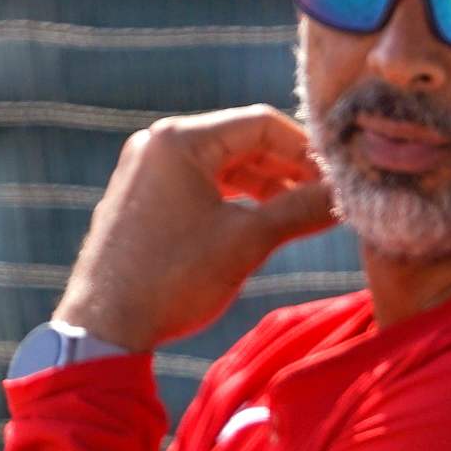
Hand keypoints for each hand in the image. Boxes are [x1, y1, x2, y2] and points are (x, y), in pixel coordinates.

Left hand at [53, 105, 336, 351]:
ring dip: (265, 185)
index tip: (336, 178)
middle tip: (326, 197)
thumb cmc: (174, 278)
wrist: (103, 328)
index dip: (305, 149)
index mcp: (180, 139)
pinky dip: (235, 199)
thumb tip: (346, 197)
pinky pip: (200, 184)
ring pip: (222, 165)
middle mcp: (158, 144)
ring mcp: (146, 170)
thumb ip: (301, 210)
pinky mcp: (142, 199)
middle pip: (242, 141)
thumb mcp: (248, 241)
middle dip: (287, 168)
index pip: (262, 123)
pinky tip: (262, 224)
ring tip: (300, 213)